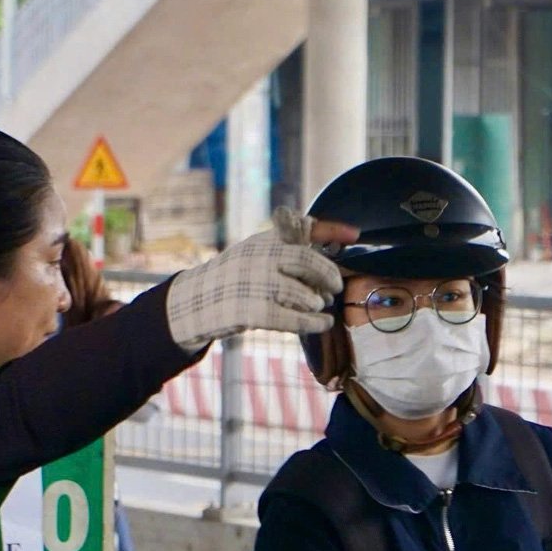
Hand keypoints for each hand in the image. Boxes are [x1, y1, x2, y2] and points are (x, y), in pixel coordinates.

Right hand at [164, 208, 361, 351]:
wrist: (196, 301)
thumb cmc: (238, 277)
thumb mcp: (259, 251)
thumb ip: (292, 244)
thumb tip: (340, 240)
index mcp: (264, 240)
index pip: (302, 227)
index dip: (331, 229)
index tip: (355, 235)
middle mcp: (260, 257)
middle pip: (306, 260)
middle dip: (327, 274)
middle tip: (335, 287)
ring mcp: (255, 284)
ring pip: (302, 293)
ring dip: (317, 301)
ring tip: (319, 304)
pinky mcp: (254, 312)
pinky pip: (294, 319)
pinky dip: (314, 322)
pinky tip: (323, 323)